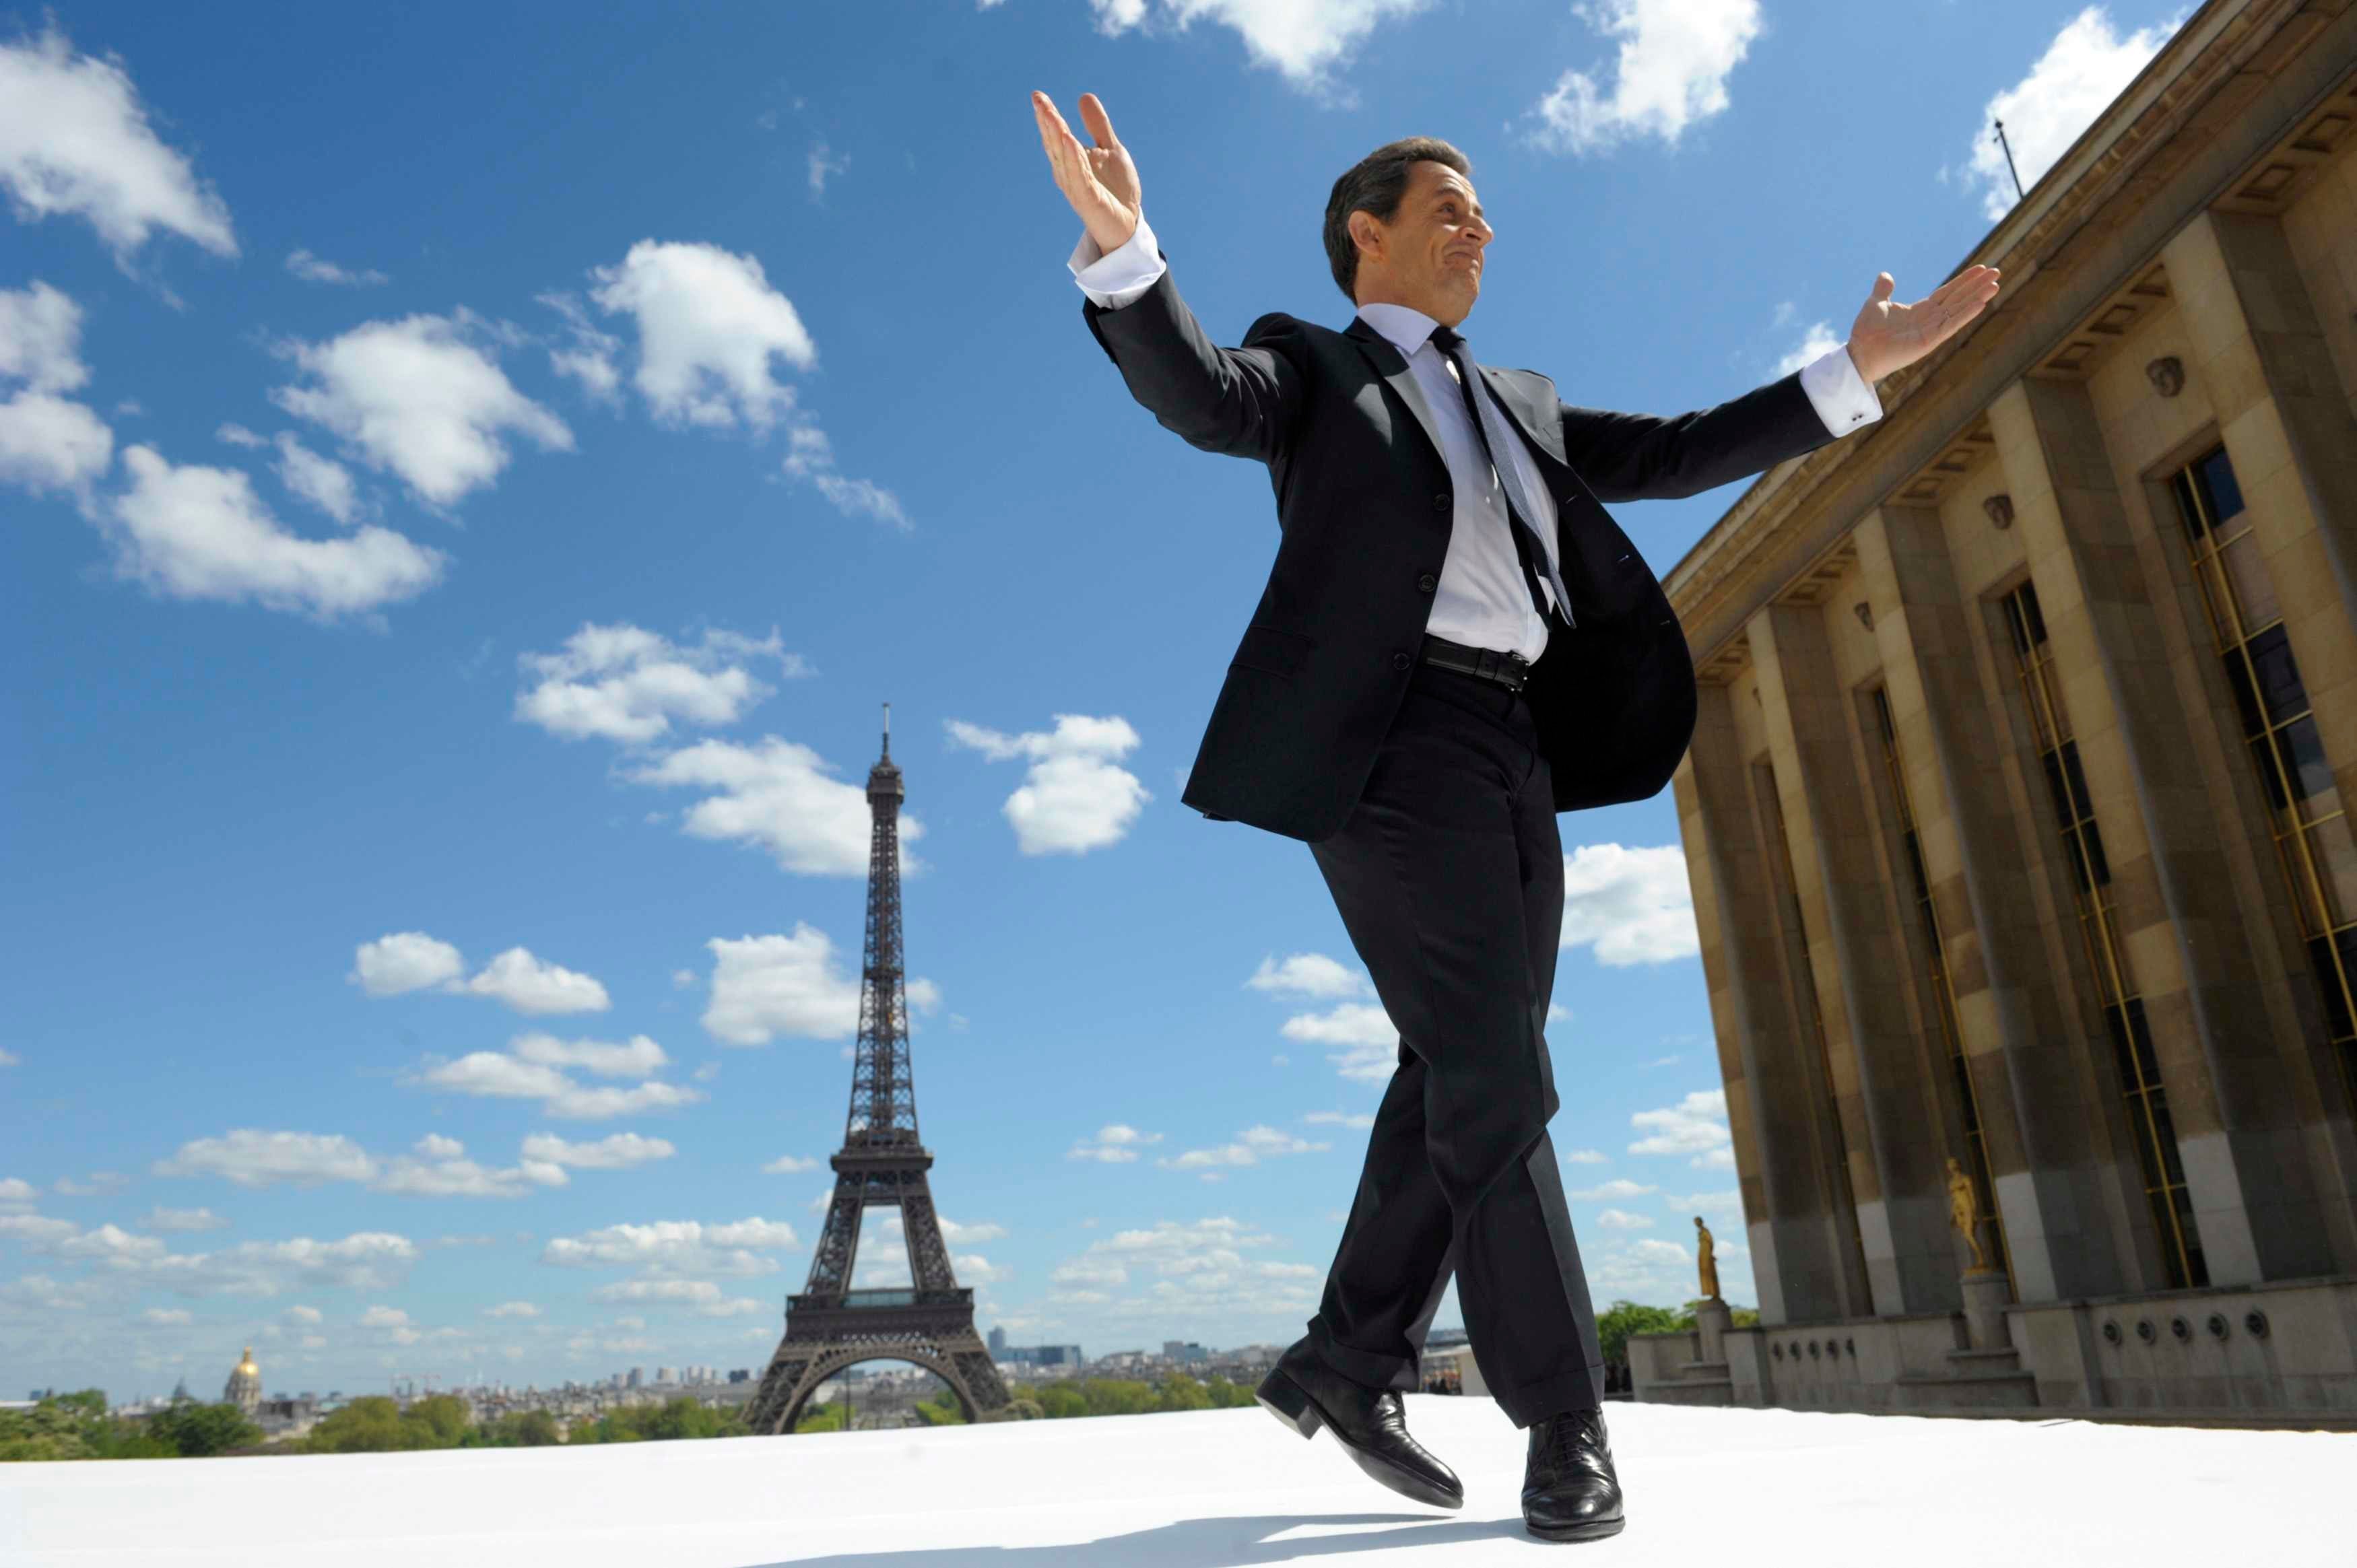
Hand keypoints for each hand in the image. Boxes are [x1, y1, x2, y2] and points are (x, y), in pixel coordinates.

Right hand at [1032, 91, 1140, 256]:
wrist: (1128, 223)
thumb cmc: (1116, 190)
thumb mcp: (1110, 149)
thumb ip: (1097, 125)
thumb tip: (1083, 96)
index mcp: (1070, 161)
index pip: (1056, 135)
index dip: (1047, 116)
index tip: (1038, 95)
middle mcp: (1068, 173)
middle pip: (1055, 144)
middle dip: (1047, 122)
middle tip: (1039, 100)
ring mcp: (1077, 187)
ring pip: (1064, 158)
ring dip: (1057, 136)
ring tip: (1051, 115)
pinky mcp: (1089, 200)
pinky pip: (1080, 177)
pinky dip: (1074, 159)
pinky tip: (1070, 141)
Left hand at [1844, 265, 2001, 383]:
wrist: (1858, 353)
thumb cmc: (1866, 333)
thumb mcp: (1876, 304)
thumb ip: (1883, 290)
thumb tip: (1885, 275)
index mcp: (1921, 310)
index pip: (1948, 292)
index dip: (1964, 280)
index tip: (1981, 269)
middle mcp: (1930, 320)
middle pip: (1958, 298)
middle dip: (1977, 286)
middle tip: (1997, 272)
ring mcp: (1931, 331)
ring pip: (1959, 310)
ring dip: (1977, 297)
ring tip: (1995, 285)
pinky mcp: (1929, 342)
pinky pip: (1950, 326)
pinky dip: (1965, 315)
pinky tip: (1981, 304)